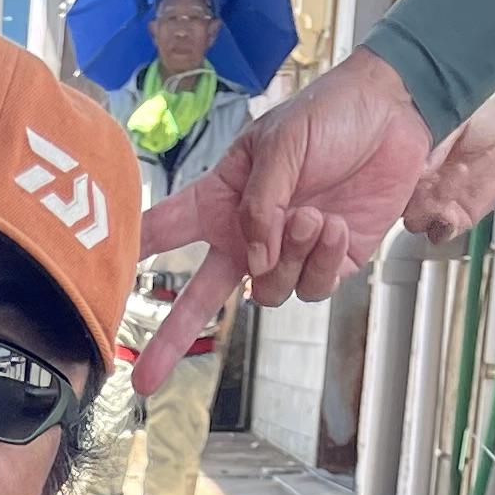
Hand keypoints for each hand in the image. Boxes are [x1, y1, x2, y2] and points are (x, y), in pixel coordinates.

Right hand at [139, 48, 437, 359]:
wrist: (396, 114)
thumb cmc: (331, 113)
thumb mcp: (282, 144)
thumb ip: (261, 203)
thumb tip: (253, 261)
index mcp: (223, 199)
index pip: (168, 230)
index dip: (134, 253)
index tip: (98, 279)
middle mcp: (248, 235)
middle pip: (200, 297)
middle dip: (172, 340)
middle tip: (144, 381)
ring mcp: (287, 254)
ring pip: (268, 292)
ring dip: (290, 259)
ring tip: (313, 216)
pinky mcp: (328, 265)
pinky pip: (311, 288)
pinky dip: (323, 260)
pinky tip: (336, 225)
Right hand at [405, 95, 494, 243]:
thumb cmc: (483, 122)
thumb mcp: (459, 120)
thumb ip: (439, 139)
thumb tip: (424, 164)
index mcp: (414, 161)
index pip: (389, 178)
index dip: (394, 179)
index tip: (407, 172)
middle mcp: (420, 185)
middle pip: (398, 204)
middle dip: (408, 199)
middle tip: (426, 185)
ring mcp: (436, 204)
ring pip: (415, 222)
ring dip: (425, 214)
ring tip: (442, 196)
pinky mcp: (455, 220)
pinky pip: (439, 235)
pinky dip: (442, 229)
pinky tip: (451, 215)